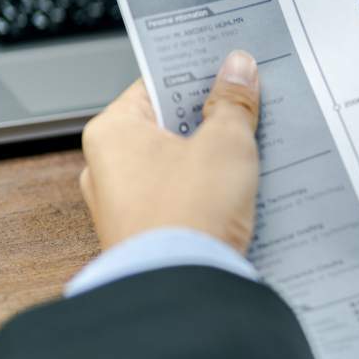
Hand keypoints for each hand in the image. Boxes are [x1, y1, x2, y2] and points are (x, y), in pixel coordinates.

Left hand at [79, 50, 261, 253]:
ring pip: (178, 164)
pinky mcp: (147, 234)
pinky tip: (240, 190)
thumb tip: (237, 68)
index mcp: (112, 132)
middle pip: (170, 125)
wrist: (182, 289)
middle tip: (249, 111)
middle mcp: (107, 167)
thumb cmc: (187, 214)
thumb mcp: (225, 142)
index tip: (232, 70)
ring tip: (251, 152)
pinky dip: (208, 191)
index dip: (200, 75)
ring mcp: (124, 205)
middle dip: (212, 120)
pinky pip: (181, 198)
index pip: (158, 84)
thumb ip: (233, 101)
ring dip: (213, 158)